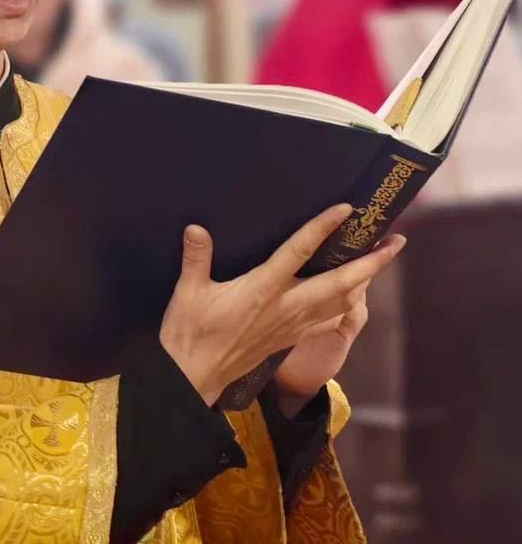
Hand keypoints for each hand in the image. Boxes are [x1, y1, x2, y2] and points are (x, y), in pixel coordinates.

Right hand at [159, 204, 405, 405]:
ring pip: (341, 302)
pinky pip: (329, 319)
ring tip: (380, 262)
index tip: (345, 210)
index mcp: (263, 289)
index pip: (299, 252)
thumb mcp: (188, 292)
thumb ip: (196, 258)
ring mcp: (292, 325)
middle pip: (341, 283)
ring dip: (366, 282)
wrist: (195, 376)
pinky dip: (347, 305)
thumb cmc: (190, 332)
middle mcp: (286, 306)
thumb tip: (196, 228)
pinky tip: (351, 297)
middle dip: (372, 263)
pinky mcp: (290, 338)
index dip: (323, 228)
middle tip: (397, 241)